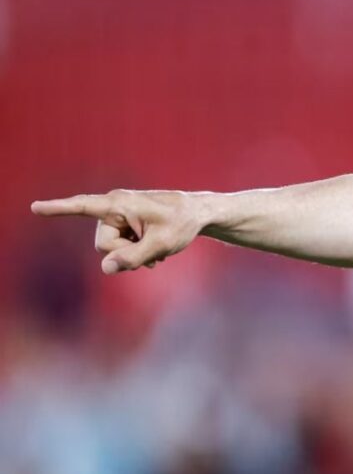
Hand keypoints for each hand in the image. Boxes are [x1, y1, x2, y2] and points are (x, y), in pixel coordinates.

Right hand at [31, 190, 207, 273]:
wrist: (197, 214)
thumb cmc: (182, 224)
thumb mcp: (161, 245)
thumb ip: (133, 258)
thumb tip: (105, 269)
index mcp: (120, 204)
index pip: (83, 206)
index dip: (58, 209)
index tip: (35, 207)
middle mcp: (114, 207)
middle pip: (102, 244)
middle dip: (124, 253)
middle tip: (152, 248)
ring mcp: (119, 216)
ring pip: (110, 249)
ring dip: (132, 255)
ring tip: (156, 249)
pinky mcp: (124, 225)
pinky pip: (118, 248)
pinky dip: (135, 253)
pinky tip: (155, 252)